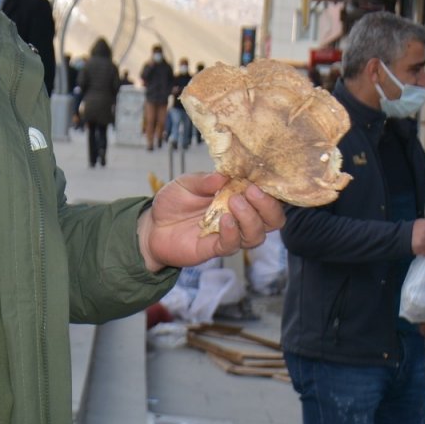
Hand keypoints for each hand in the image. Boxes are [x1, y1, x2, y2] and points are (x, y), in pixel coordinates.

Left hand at [137, 173, 284, 272]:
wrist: (152, 226)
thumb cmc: (173, 203)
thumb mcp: (185, 183)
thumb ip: (204, 180)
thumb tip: (225, 175)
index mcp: (237, 196)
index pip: (267, 195)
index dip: (270, 188)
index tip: (260, 177)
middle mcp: (239, 217)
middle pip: (273, 219)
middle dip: (268, 206)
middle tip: (252, 192)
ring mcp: (229, 234)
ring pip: (257, 235)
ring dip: (250, 218)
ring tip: (234, 202)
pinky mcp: (215, 248)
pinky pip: (232, 245)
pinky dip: (232, 232)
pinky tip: (224, 220)